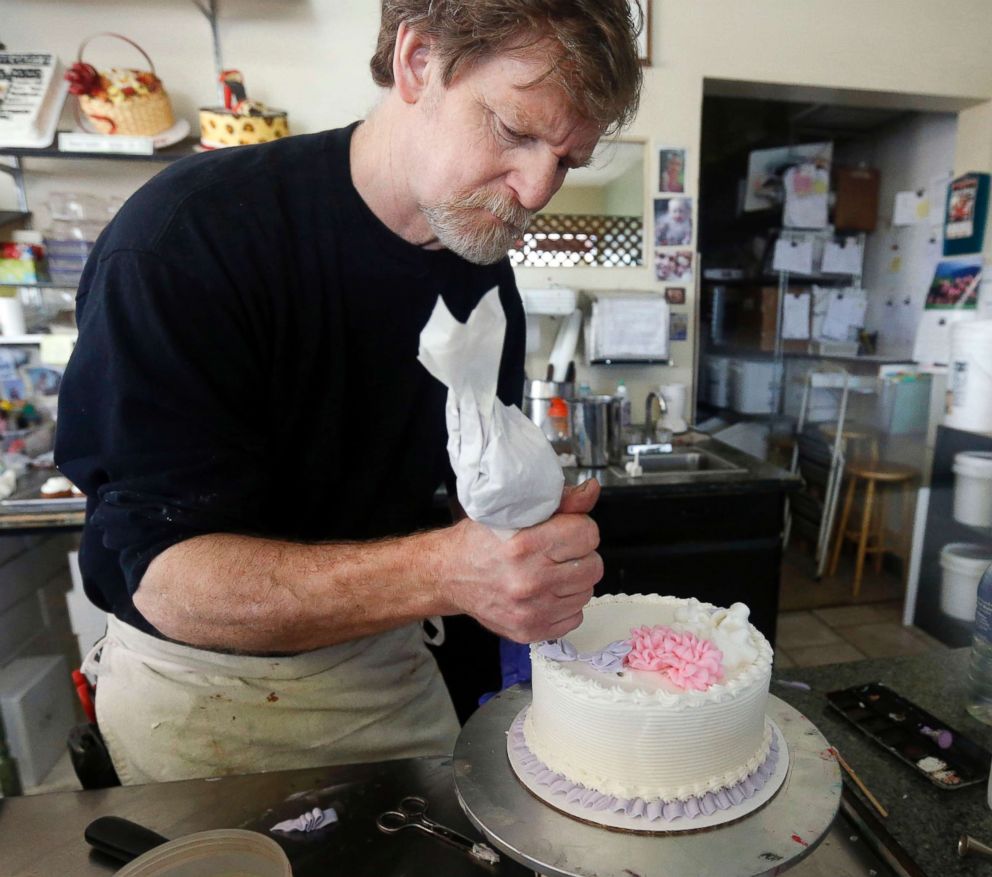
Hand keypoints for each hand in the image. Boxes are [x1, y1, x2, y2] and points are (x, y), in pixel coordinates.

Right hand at [437, 479, 602, 642]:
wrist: (449, 574)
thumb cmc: (479, 541)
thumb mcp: (514, 511)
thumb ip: (560, 501)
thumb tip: (591, 490)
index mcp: (526, 545)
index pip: (588, 534)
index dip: (580, 528)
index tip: (567, 530)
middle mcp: (530, 581)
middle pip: (593, 566)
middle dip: (580, 555)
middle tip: (558, 552)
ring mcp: (531, 611)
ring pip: (586, 592)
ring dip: (573, 581)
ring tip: (549, 571)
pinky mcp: (530, 631)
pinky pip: (574, 617)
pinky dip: (564, 604)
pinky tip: (545, 592)